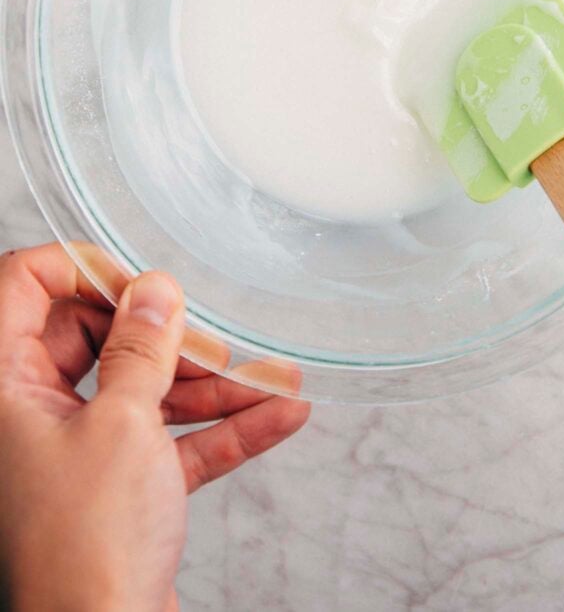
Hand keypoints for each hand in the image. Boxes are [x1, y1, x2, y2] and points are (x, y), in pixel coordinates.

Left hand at [0, 243, 309, 611]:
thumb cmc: (85, 550)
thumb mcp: (122, 425)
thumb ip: (140, 347)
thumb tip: (153, 289)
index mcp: (5, 387)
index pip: (23, 287)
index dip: (82, 270)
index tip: (139, 279)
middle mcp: (33, 413)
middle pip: (97, 339)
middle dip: (167, 338)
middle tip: (213, 339)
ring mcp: (76, 450)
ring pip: (143, 390)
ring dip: (212, 385)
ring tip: (277, 377)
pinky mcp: (116, 487)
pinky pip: (171, 440)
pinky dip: (222, 430)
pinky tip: (279, 415)